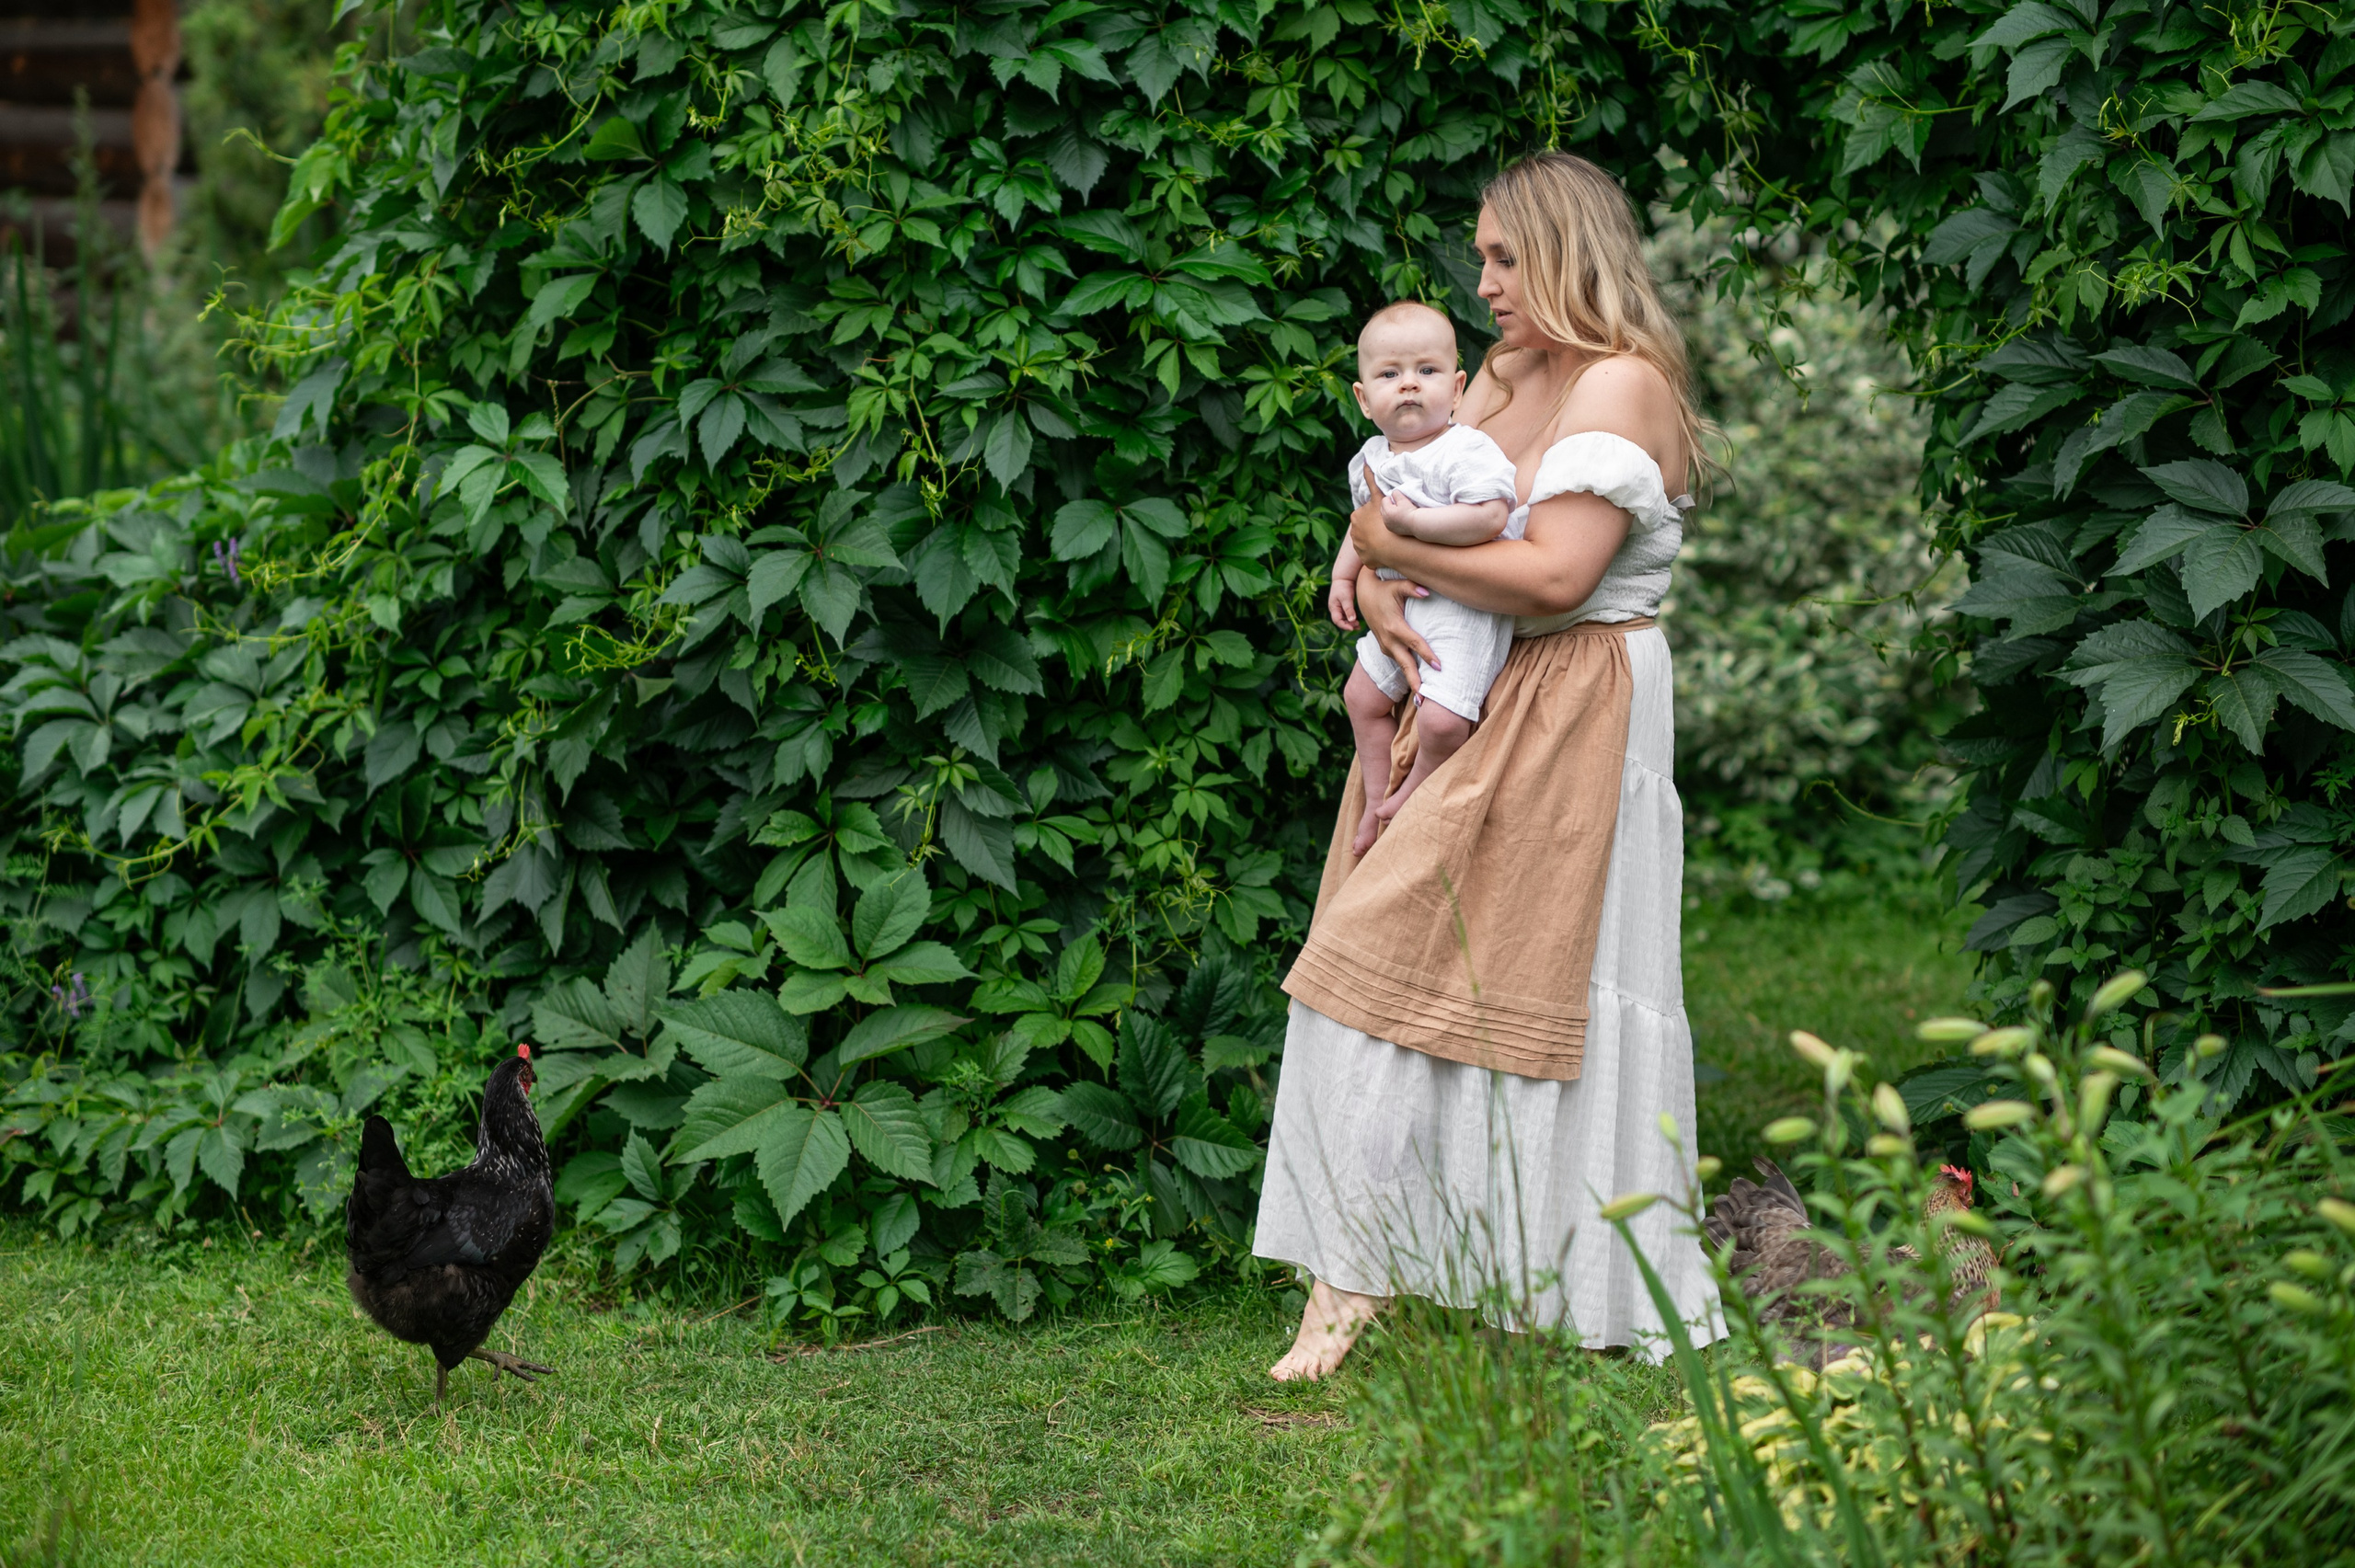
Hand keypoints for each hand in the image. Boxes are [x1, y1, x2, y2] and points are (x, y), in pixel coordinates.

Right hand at [1328, 572, 1359, 629]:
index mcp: (1333, 607)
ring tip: (1358, 626)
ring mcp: (1339, 607)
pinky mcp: (1344, 605)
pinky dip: (1351, 619)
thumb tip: (1351, 620)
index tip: (1352, 628)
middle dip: (1348, 625)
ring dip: (1350, 623)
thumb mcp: (1346, 598)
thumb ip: (1349, 609)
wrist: (1344, 577)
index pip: (1337, 620)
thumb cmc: (1343, 586)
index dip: (1344, 626)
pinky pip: (1347, 615)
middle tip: (1357, 627)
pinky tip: (1357, 621)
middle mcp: (1335, 609)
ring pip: (1344, 619)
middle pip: (1340, 621)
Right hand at [1357, 568, 1435, 691]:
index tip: (1440, 667)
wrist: (1362, 594)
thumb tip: (1428, 592)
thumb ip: (1412, 588)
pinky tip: (1418, 684)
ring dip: (1412, 682)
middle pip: (1405, 664)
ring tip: (1422, 700)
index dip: (1427, 655)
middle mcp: (1389, 640)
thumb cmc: (1383, 588)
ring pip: (1402, 666)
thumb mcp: (1397, 585)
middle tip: (1424, 701)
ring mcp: (1386, 646)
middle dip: (1415, 682)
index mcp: (1394, 627)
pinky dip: (1408, 673)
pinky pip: (1399, 662)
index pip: (1415, 643)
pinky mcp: (1386, 647)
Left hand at [1380, 490, 1420, 533]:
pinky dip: (1391, 519)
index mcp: (1387, 511)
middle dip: (1388, 505)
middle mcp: (1385, 520)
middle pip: (1382, 507)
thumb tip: (1393, 493)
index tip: (1399, 501)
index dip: (1392, 498)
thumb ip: (1396, 494)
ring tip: (1399, 512)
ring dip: (1389, 512)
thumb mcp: (1403, 499)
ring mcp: (1388, 525)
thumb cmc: (1411, 511)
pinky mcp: (1391, 529)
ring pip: (1385, 515)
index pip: (1384, 500)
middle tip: (1398, 505)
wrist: (1417, 523)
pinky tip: (1399, 518)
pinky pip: (1388, 521)